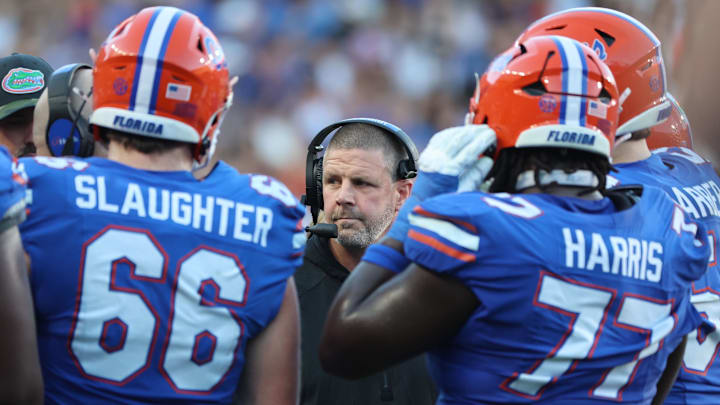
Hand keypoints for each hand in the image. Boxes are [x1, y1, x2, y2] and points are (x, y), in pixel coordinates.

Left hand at [387, 125, 495, 241]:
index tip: (492, 135)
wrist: (421, 205)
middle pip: (460, 139)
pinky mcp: (426, 154)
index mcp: (449, 172)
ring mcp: (430, 156)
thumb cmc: (444, 202)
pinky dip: (452, 133)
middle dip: (475, 132)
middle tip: (488, 130)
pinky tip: (460, 132)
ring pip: (449, 135)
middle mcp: (438, 161)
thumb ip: (475, 176)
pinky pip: (440, 138)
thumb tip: (487, 160)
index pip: (469, 150)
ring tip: (477, 130)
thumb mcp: (463, 193)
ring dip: (464, 130)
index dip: (482, 141)